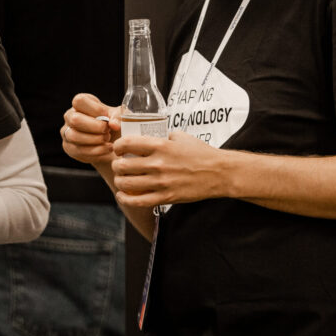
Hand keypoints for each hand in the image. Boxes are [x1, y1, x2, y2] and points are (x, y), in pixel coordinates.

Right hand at [62, 93, 120, 166]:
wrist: (111, 141)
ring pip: (75, 136)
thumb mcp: (117, 116)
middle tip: (108, 130)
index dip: (96, 109)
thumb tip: (114, 124)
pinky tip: (107, 148)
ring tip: (107, 139)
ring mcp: (67, 132)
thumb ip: (117, 117)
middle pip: (75, 120)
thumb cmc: (112, 124)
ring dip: (95, 139)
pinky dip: (96, 150)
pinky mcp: (69, 147)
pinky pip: (79, 150)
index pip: (80, 101)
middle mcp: (70, 115)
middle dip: (95, 127)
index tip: (108, 116)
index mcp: (81, 103)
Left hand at [111, 131, 227, 207]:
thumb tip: (149, 134)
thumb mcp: (181, 137)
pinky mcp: (166, 197)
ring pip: (126, 183)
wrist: (219, 173)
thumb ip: (163, 135)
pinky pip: (138, 201)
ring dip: (119, 181)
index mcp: (161, 145)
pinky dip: (125, 199)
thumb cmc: (201, 153)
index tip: (118, 149)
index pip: (126, 144)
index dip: (117, 146)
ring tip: (121, 179)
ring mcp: (161, 182)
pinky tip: (123, 195)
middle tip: (119, 165)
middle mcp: (158, 163)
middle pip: (122, 166)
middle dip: (116, 165)